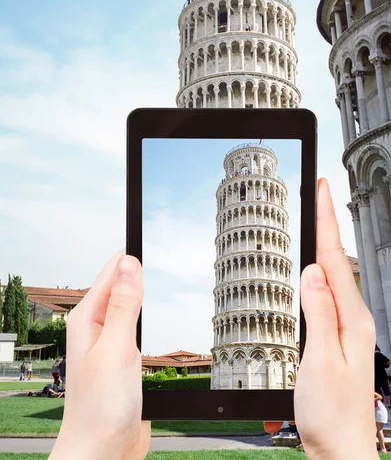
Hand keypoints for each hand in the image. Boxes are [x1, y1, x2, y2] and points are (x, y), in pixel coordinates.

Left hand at [50, 251, 149, 459]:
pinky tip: (153, 313)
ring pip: (130, 305)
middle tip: (159, 248)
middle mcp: (98, 327)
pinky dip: (147, 315)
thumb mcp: (116, 349)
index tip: (148, 230)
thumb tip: (130, 263)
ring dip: (144, 292)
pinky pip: (137, 326)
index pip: (112, 272)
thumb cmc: (100, 408)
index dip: (131, 254)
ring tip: (155, 272)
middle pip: (121, 285)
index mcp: (88, 318)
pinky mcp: (124, 358)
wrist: (102, 452)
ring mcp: (111, 342)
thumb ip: (125, 305)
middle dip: (138, 270)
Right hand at [265, 179, 377, 459]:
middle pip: (335, 261)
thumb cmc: (331, 412)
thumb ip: (318, 313)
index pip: (333, 259)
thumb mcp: (320, 360)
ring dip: (322, 245)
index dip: (326, 222)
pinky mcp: (337, 336)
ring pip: (332, 276)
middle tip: (316, 194)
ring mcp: (347, 327)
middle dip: (325, 224)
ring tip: (313, 220)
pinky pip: (327, 295)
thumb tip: (311, 271)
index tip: (321, 191)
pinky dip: (318, 273)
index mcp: (352, 319)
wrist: (341, 448)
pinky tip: (312, 269)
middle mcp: (354, 318)